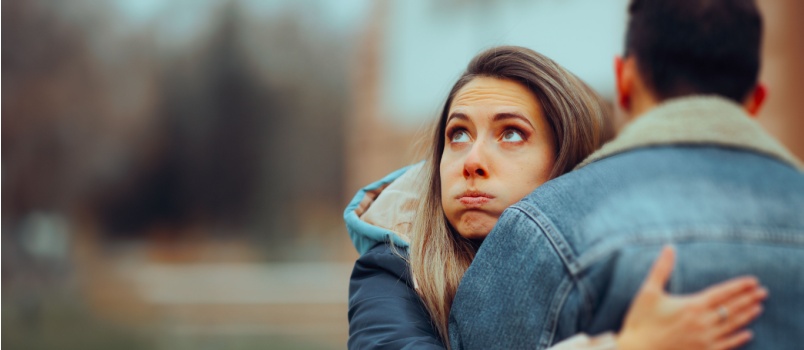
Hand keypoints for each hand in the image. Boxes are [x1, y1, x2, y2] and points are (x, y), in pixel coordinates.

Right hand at [616, 246, 766, 349]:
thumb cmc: (640, 321)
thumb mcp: (648, 292)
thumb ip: (662, 269)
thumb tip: (669, 247)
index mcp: (692, 306)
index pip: (722, 293)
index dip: (739, 286)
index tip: (753, 281)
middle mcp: (703, 322)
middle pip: (732, 308)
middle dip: (749, 298)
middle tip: (763, 292)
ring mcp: (705, 339)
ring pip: (733, 325)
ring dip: (747, 316)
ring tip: (759, 308)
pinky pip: (727, 345)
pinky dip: (739, 339)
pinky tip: (747, 334)